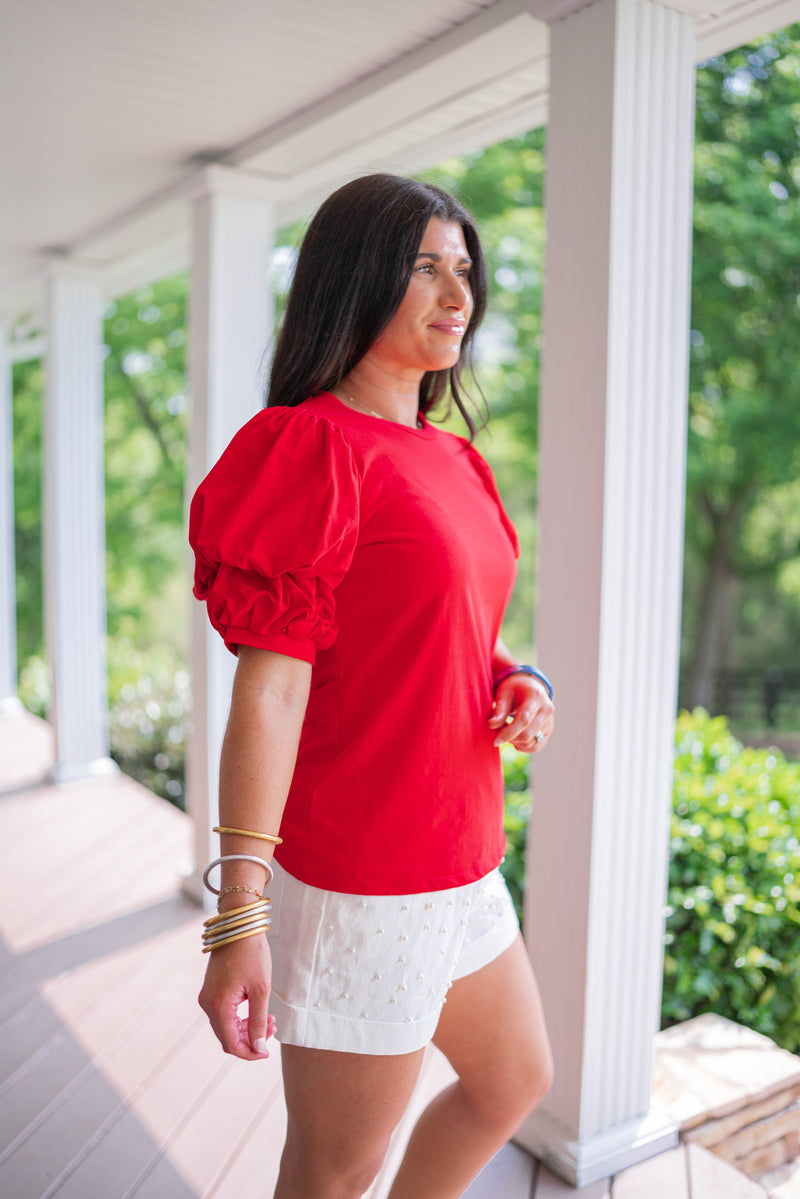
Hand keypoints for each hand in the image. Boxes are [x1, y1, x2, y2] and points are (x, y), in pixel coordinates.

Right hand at [198, 932, 275, 1059]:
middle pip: (227, 1037)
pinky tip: (257, 1012)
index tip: (267, 1051)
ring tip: (270, 1020)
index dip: (250, 1053)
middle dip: (250, 1040)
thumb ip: (259, 1020)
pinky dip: (239, 1018)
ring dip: (246, 1029)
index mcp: (218, 1005)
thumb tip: (259, 1047)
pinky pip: (223, 1014)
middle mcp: (207, 1004)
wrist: (238, 926)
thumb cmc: (252, 954)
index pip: (231, 1044)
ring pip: (225, 1026)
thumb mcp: (261, 989)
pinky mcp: (211, 990)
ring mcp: (207, 996)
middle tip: (273, 1029)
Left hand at [488, 673, 553, 752]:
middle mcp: (547, 709)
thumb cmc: (514, 687)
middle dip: (510, 738)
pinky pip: (536, 746)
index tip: (495, 741)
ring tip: (505, 731)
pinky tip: (514, 738)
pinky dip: (523, 747)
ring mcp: (550, 721)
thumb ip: (499, 709)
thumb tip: (492, 725)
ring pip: (531, 743)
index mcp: (536, 696)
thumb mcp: (504, 692)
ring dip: (515, 742)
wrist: (529, 686)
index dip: (509, 733)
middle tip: (497, 732)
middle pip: (528, 734)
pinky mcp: (549, 730)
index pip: (524, 720)